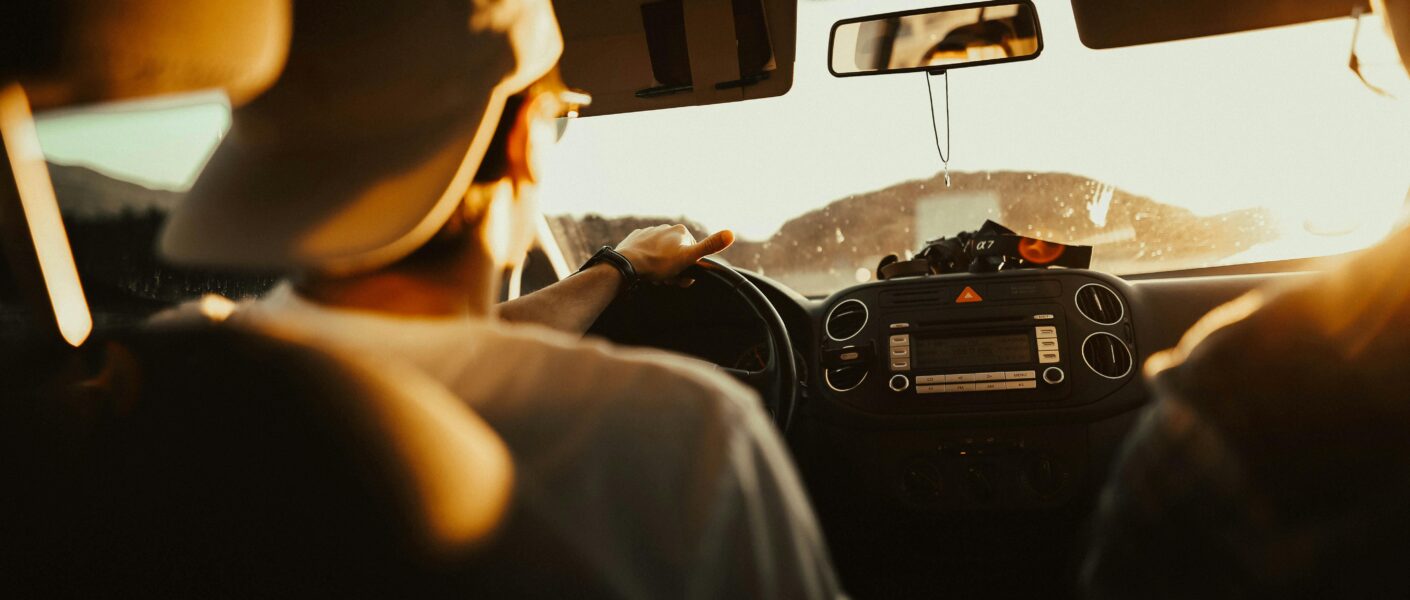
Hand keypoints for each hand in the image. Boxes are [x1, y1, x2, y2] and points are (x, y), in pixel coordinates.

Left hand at [614, 224, 734, 284]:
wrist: (628, 264)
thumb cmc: (659, 264)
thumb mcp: (688, 258)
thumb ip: (710, 246)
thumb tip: (731, 233)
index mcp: (681, 231)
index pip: (693, 254)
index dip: (689, 268)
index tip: (681, 277)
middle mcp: (666, 228)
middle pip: (677, 255)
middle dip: (674, 269)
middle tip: (666, 280)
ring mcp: (650, 232)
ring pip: (662, 254)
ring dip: (662, 267)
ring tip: (655, 277)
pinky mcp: (636, 238)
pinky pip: (646, 252)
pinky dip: (648, 261)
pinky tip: (645, 269)